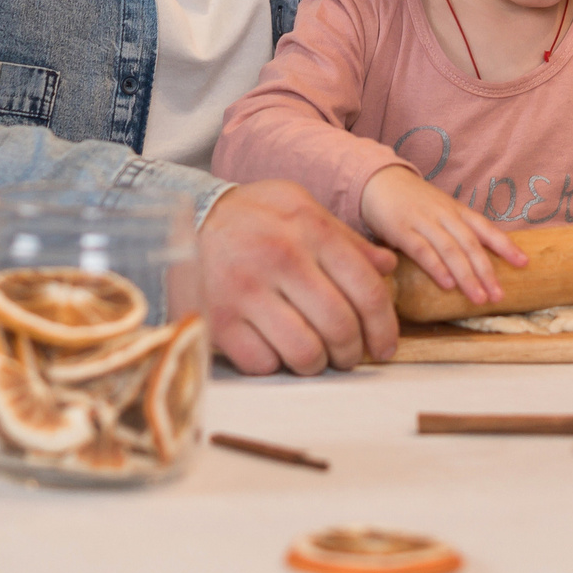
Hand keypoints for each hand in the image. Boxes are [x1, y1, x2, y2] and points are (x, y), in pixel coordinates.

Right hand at [197, 179, 398, 375]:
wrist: (185, 220)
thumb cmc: (251, 216)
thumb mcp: (299, 207)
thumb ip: (345, 238)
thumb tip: (388, 266)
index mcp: (310, 229)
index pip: (367, 289)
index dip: (384, 327)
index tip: (384, 346)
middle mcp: (281, 258)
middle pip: (340, 327)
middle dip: (351, 353)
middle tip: (348, 356)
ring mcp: (247, 291)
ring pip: (305, 353)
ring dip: (317, 364)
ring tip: (314, 356)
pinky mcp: (218, 320)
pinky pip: (264, 363)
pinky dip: (275, 365)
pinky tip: (273, 348)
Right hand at [358, 164, 527, 305]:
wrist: (378, 180)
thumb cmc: (412, 201)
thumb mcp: (440, 210)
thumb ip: (456, 231)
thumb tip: (479, 261)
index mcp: (456, 210)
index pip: (485, 228)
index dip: (505, 245)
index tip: (524, 263)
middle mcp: (444, 215)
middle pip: (470, 244)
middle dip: (486, 271)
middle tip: (498, 296)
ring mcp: (423, 221)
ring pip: (450, 249)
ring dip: (466, 276)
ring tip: (479, 298)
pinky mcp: (400, 229)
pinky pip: (421, 249)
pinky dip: (436, 267)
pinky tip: (447, 284)